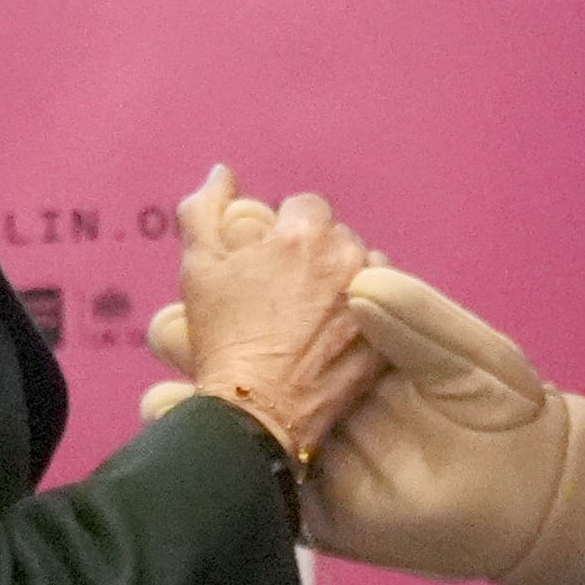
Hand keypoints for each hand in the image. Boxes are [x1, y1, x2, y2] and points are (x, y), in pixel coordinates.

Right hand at [150, 258, 584, 584]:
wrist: (524, 492)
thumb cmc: (497, 405)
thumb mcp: (464, 353)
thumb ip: (416, 320)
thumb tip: (359, 288)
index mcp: (343, 328)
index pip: (274, 286)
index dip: (245, 260)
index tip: (229, 239)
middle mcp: (309, 377)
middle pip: (228, 339)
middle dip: (194, 319)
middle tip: (187, 312)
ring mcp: (298, 435)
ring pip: (217, 398)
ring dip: (188, 370)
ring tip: (179, 349)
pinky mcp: (298, 494)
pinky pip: (234, 468)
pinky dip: (194, 436)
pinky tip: (173, 409)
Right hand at [157, 169, 376, 461]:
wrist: (255, 411)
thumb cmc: (223, 338)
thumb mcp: (199, 269)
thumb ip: (205, 211)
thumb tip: (222, 173)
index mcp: (302, 234)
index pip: (305, 207)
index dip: (285, 231)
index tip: (270, 261)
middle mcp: (346, 256)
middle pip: (337, 237)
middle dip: (316, 255)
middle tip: (288, 293)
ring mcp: (370, 298)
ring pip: (365, 269)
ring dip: (345, 280)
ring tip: (314, 315)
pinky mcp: (386, 338)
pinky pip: (381, 310)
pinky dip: (364, 316)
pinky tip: (336, 338)